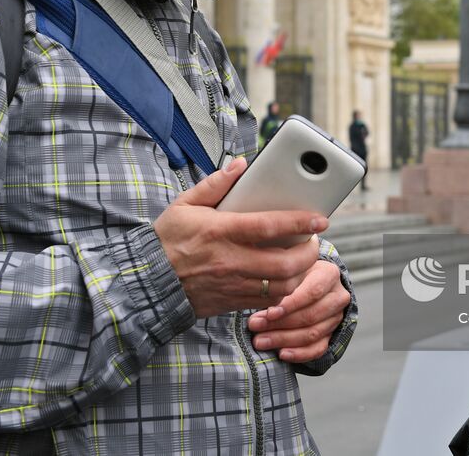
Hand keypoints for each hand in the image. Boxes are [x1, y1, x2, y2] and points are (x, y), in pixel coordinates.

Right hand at [154, 158, 326, 318]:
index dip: (299, 223)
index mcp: (220, 231)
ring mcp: (233, 285)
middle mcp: (230, 261)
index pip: (269, 226)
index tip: (320, 219)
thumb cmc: (168, 240)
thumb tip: (240, 165)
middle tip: (313, 240)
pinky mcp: (232, 303)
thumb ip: (215, 184)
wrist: (148, 281)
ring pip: (282, 287)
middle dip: (309, 253)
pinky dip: (284, 291)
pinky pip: (268, 302)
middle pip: (285, 265)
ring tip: (303, 259)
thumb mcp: (185, 204)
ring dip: (301, 274)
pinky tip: (285, 277)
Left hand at [246, 258, 350, 361]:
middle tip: (256, 326)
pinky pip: (317, 349)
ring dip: (283, 339)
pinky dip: (299, 354)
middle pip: (311, 315)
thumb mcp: (289, 273)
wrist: (310, 283)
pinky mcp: (332, 334)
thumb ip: (278, 288)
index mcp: (329, 274)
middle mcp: (337, 296)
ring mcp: (336, 317)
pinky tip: (281, 354)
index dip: (291, 305)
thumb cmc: (295, 276)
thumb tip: (260, 315)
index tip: (269, 313)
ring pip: (312, 334)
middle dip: (280, 324)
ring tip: (260, 341)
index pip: (312, 292)